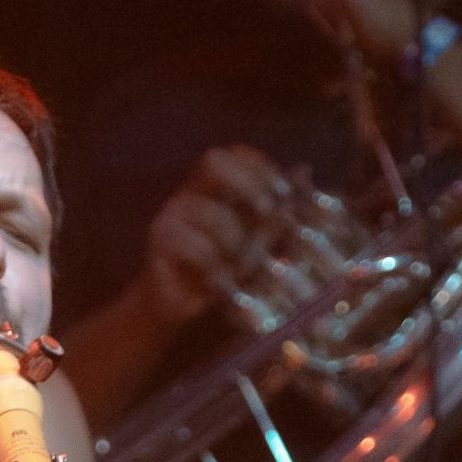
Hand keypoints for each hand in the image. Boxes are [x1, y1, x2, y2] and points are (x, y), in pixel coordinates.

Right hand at [135, 145, 290, 329]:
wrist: (173, 306)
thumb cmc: (216, 272)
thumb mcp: (254, 242)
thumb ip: (274, 213)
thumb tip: (303, 171)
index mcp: (212, 188)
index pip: (235, 155)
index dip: (261, 166)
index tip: (285, 193)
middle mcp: (189, 194)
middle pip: (214, 161)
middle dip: (248, 183)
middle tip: (268, 211)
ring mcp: (170, 216)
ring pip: (211, 213)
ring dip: (235, 242)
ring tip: (241, 267)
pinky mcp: (158, 245)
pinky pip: (194, 246)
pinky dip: (215, 266)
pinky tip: (219, 282)